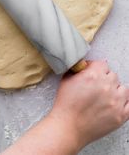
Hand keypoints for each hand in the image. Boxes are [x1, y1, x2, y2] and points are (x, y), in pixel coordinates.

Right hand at [3, 61, 128, 154]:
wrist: (68, 126)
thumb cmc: (66, 104)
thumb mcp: (67, 78)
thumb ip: (79, 69)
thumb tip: (86, 64)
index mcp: (93, 75)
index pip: (103, 64)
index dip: (96, 69)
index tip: (93, 74)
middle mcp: (106, 86)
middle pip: (113, 75)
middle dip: (105, 79)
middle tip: (97, 87)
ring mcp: (115, 101)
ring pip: (123, 88)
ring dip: (116, 90)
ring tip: (106, 96)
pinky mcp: (120, 115)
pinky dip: (124, 103)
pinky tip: (115, 104)